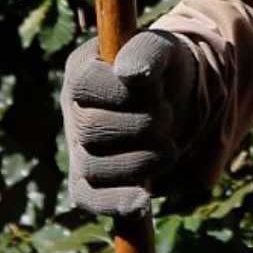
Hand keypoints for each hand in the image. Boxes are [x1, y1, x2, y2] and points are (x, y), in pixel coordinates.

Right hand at [60, 29, 201, 216]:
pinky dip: (117, 201)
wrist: (179, 101)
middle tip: (168, 114)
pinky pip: (92, 199)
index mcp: (81, 70)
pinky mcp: (90, 181)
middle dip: (141, 125)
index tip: (155, 88)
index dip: (123, 92)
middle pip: (91, 129)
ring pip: (95, 167)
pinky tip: (141, 203)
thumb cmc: (164, 70)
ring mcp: (78, 147)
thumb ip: (148, 51)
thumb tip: (130, 72)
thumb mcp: (164, 49)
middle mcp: (73, 110)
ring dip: (142, 160)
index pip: (86, 84)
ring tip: (168, 146)